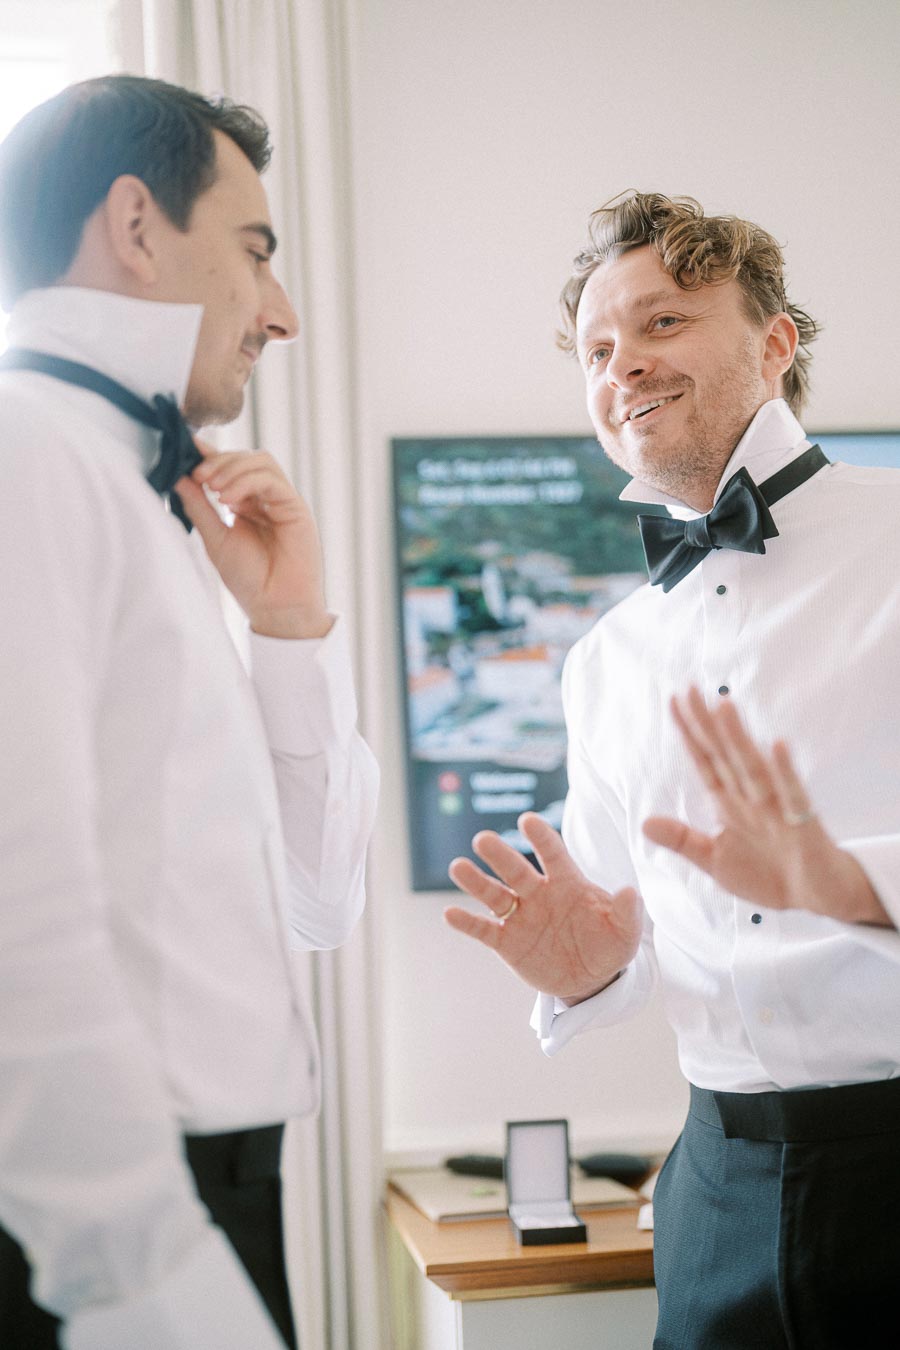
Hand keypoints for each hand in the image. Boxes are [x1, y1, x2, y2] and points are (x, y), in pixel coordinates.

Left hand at [176, 443, 332, 637]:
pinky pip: (271, 480)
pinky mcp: (295, 507)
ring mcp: (282, 501)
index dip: (209, 455)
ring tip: (212, 487)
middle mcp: (265, 498)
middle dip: (218, 461)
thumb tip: (179, 478)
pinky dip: (247, 482)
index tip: (185, 449)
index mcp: (246, 504)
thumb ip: (200, 508)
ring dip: (232, 468)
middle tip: (198, 475)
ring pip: (260, 462)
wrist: (275, 607)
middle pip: (246, 458)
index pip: (230, 467)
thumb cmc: (249, 579)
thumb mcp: (215, 539)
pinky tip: (228, 499)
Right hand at [445, 812, 642, 1001]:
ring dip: (475, 882)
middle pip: (516, 870)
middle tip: (483, 839)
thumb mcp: (625, 933)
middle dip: (500, 855)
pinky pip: (484, 930)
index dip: (541, 838)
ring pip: (494, 895)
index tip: (527, 821)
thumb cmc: (609, 945)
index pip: (553, 854)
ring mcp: (520, 917)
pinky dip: (467, 923)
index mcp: (567, 883)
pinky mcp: (507, 942)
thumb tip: (630, 891)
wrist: (591, 979)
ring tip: (457, 867)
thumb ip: (627, 912)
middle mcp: (538, 894)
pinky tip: (450, 914)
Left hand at [643, 687, 889, 925]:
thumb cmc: (769, 874)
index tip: (674, 702)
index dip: (689, 734)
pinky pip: (793, 795)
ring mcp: (777, 808)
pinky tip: (777, 746)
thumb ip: (684, 841)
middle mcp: (751, 798)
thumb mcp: (715, 861)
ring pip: (753, 767)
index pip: (705, 761)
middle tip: (691, 689)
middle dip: (707, 725)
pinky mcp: (802, 824)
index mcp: (730, 803)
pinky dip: (785, 772)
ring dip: (739, 739)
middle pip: (725, 755)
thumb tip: (644, 823)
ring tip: (724, 707)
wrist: (816, 897)